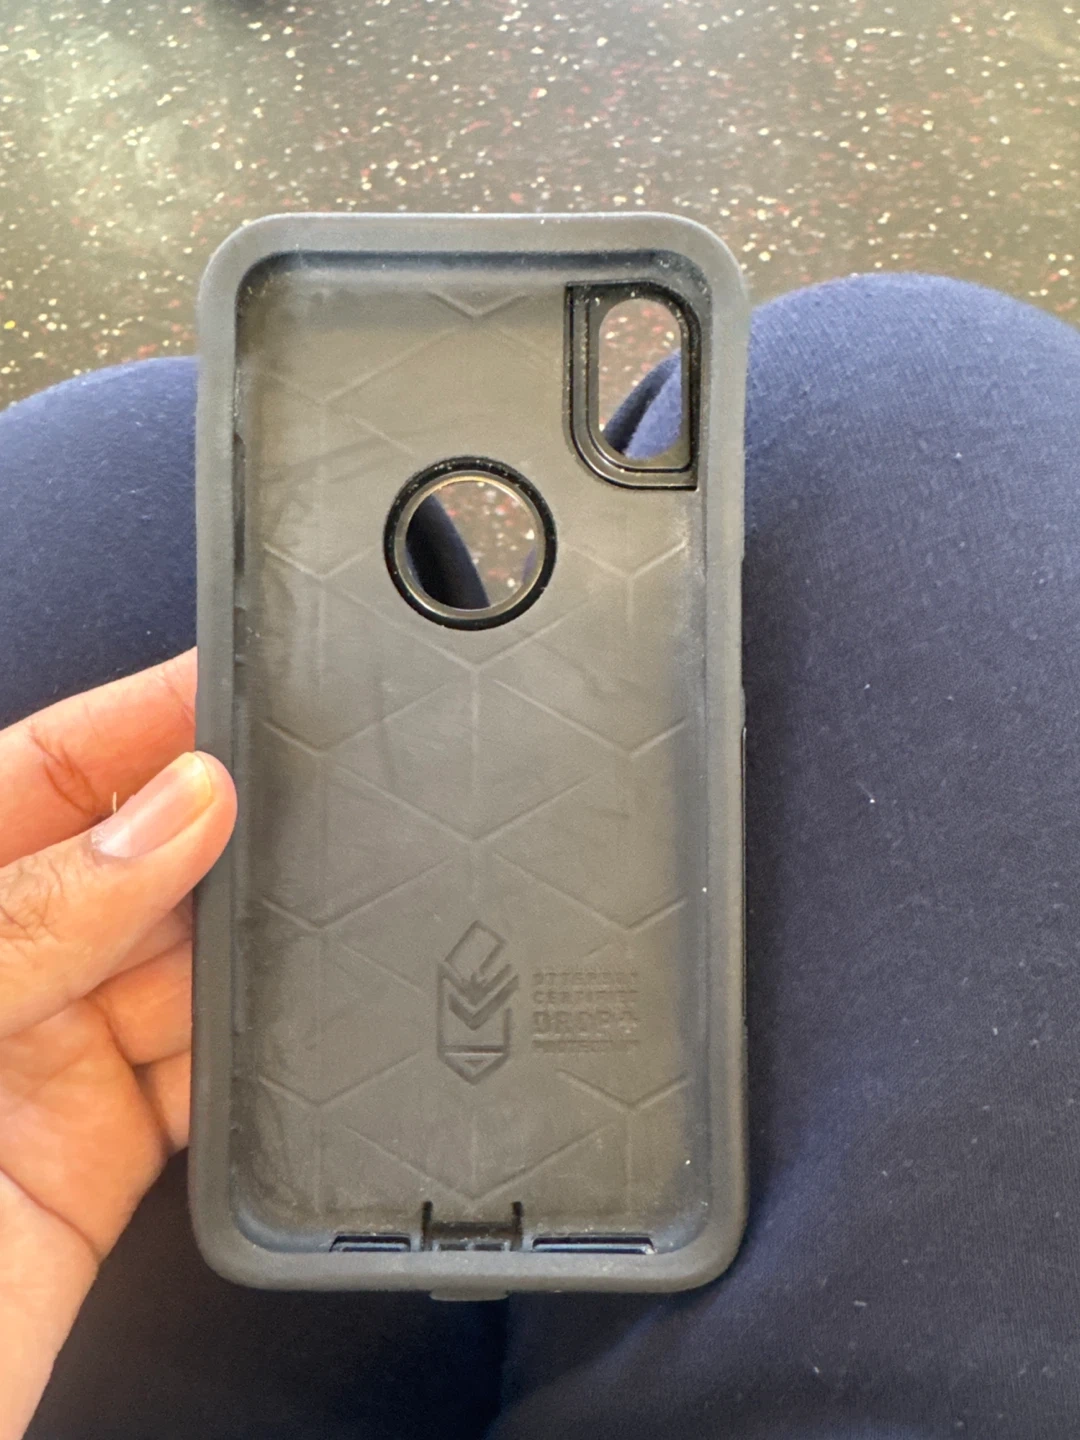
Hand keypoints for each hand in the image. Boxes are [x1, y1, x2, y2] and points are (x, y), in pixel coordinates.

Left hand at [0, 652, 235, 1438]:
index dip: (143, 720)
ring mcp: (44, 1065)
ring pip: (185, 962)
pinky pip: (207, 1074)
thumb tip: (175, 812)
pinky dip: (259, 1048)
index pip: (45, 770)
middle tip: (301, 796)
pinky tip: (286, 1016)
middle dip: (216, 825)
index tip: (237, 692)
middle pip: (133, 859)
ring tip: (307, 901)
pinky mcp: (102, 1156)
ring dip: (250, 936)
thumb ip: (33, 911)